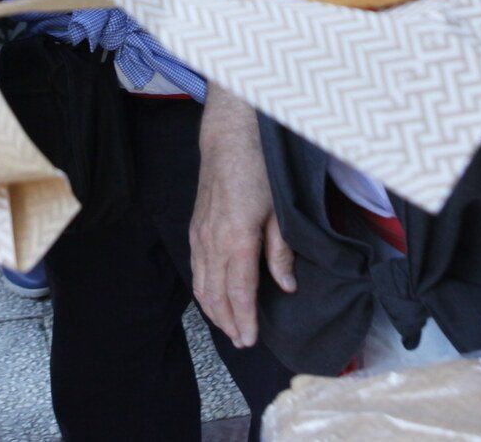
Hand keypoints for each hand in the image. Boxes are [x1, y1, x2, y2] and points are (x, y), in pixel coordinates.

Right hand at [190, 89, 294, 347]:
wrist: (229, 138)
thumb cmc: (259, 169)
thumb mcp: (280, 210)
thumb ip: (281, 251)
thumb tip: (286, 286)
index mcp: (237, 238)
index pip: (238, 291)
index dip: (244, 319)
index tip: (250, 340)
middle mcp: (212, 241)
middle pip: (216, 294)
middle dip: (229, 322)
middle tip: (243, 342)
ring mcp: (199, 234)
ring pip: (201, 284)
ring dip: (214, 310)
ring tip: (229, 328)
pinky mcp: (194, 227)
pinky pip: (195, 268)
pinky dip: (203, 290)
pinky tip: (212, 298)